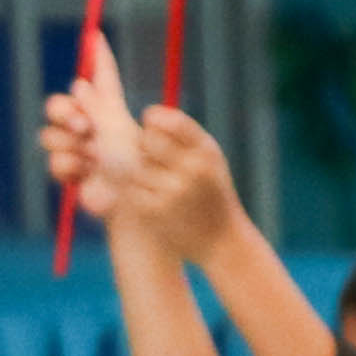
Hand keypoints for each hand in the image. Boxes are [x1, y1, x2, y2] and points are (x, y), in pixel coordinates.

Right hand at [43, 35, 136, 231]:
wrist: (136, 200)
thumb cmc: (141, 168)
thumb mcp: (121, 131)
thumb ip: (100, 107)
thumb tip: (80, 83)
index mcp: (112, 112)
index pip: (104, 79)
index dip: (100, 58)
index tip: (97, 36)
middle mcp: (92, 127)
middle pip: (58, 105)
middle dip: (63, 111)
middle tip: (83, 125)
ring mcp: (79, 150)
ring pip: (50, 134)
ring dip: (68, 142)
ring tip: (89, 153)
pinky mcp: (71, 174)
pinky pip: (54, 160)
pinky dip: (68, 164)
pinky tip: (84, 171)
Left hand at [104, 94, 247, 265]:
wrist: (223, 240)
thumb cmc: (212, 192)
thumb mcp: (211, 159)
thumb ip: (186, 135)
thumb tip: (148, 114)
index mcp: (207, 152)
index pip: (171, 121)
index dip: (154, 118)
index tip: (150, 123)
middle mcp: (193, 169)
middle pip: (148, 140)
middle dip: (144, 144)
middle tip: (150, 154)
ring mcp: (174, 191)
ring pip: (137, 165)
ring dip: (140, 170)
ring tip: (156, 180)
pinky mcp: (156, 211)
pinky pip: (132, 188)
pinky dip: (137, 190)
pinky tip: (152, 196)